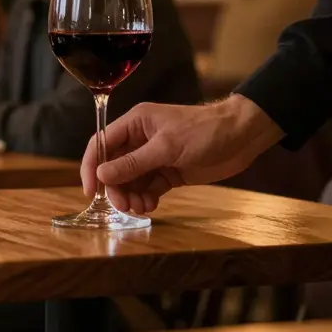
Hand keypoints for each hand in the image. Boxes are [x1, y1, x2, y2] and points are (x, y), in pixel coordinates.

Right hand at [81, 94, 283, 215]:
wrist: (241, 137)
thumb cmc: (204, 132)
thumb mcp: (166, 147)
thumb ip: (133, 162)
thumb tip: (102, 174)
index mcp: (135, 123)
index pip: (101, 144)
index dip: (91, 166)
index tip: (90, 191)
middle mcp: (140, 140)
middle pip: (114, 167)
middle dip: (116, 188)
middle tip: (124, 206)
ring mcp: (154, 157)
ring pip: (130, 181)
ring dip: (131, 196)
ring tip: (142, 207)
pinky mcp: (168, 172)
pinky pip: (147, 188)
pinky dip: (146, 199)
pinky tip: (151, 205)